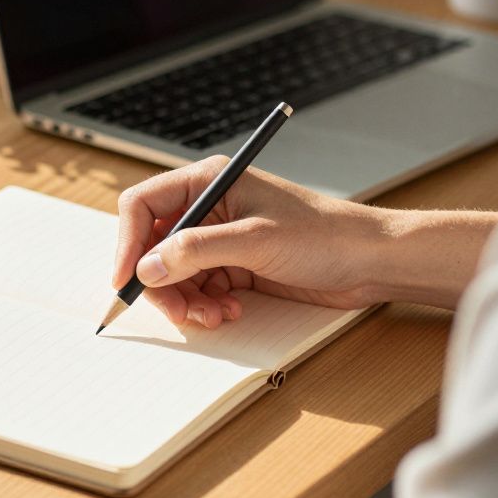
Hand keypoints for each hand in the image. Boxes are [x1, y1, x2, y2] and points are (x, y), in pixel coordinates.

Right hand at [111, 157, 497, 326]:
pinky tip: (230, 311)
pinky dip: (206, 306)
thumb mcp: (256, 241)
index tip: (126, 279)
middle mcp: (210, 207)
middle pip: (154, 246)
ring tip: (215, 315)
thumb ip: (197, 251)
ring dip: (187, 300)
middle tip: (180, 311)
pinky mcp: (235, 265)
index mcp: (210, 182)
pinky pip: (199, 288)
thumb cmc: (325, 235)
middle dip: (162, 282)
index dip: (127, 242)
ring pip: (175, 274)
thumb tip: (149, 265)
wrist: (371, 262)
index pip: (144, 205)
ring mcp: (221, 238)